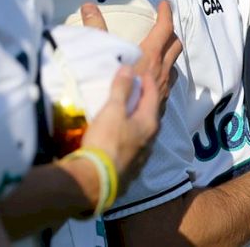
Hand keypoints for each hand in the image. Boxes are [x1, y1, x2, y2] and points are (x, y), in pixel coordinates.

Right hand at [78, 64, 160, 197]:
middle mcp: (150, 141)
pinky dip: (130, 137)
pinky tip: (122, 138)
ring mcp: (141, 157)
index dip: (148, 83)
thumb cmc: (106, 140)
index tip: (144, 73)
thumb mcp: (113, 110)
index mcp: (149, 124)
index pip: (153, 97)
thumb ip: (121, 89)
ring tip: (129, 114)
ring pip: (144, 134)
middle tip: (138, 92)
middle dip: (146, 102)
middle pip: (151, 116)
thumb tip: (129, 68)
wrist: (96, 180)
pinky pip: (134, 147)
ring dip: (138, 121)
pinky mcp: (130, 170)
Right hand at [81, 0, 182, 111]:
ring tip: (157, 50)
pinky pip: (166, 85)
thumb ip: (97, 32)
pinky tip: (149, 80)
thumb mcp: (99, 65)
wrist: (109, 155)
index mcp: (149, 62)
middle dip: (170, 32)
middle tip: (161, 24)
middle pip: (174, 47)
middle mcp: (161, 77)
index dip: (166, 14)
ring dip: (168, 55)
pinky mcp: (158, 110)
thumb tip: (90, 7)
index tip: (164, 4)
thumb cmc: (105, 104)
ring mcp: (162, 95)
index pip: (164, 31)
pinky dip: (162, 74)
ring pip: (172, 67)